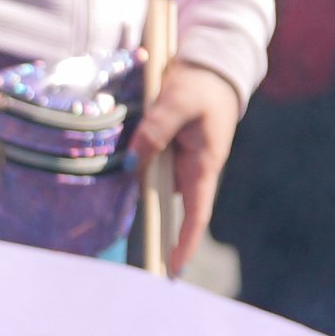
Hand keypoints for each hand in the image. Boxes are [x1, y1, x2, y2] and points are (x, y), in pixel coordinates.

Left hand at [136, 59, 246, 273]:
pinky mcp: (173, 151)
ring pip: (156, 185)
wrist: (212, 67)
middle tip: (142, 264)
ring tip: (122, 198)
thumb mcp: (177, 101)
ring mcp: (183, 161)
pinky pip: (152, 167)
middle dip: (157, 231)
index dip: (185, 243)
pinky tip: (126, 165)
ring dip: (141, 190)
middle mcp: (194, 169)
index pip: (197, 214)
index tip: (173, 269)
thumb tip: (133, 163)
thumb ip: (155, 131)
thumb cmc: (200, 85)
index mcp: (204, 164)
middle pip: (170, 205)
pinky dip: (140, 169)